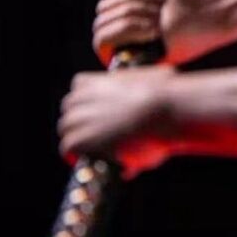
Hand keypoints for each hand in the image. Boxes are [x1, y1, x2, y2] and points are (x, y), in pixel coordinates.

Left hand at [58, 67, 176, 178]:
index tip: (100, 108)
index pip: (80, 84)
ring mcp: (80, 117)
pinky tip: (87, 159)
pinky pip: (67, 147)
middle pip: (69, 107)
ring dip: (77, 135)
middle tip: (96, 131)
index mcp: (102, 80)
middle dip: (80, 118)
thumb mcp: (161, 79)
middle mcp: (86, 96)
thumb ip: (153, 82)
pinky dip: (76, 154)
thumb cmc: (170, 95)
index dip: (88, 98)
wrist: (164, 111)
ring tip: (92, 148)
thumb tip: (164, 78)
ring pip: (66, 127)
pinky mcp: (79, 139)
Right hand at [93, 0, 209, 65]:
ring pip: (102, 21)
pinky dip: (125, 28)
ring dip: (133, 12)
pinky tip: (153, 30)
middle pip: (104, 5)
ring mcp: (132, 39)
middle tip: (163, 2)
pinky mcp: (133, 55)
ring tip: (161, 16)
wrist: (214, 9)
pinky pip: (102, 39)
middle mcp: (132, 18)